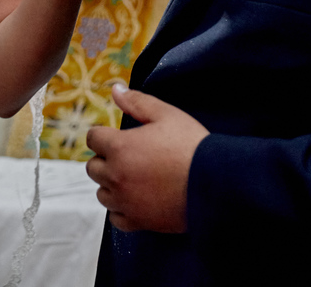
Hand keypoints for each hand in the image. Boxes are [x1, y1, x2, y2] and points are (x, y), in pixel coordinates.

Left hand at [85, 84, 208, 232]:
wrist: (217, 183)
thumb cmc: (192, 146)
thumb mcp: (166, 115)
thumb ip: (137, 102)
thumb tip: (115, 89)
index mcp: (119, 147)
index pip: (93, 138)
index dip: (105, 136)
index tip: (119, 138)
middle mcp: (115, 176)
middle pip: (93, 167)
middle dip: (106, 160)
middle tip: (129, 157)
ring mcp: (125, 201)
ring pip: (102, 193)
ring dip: (112, 185)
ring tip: (134, 178)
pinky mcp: (138, 221)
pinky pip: (116, 218)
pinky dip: (121, 209)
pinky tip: (136, 200)